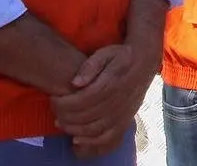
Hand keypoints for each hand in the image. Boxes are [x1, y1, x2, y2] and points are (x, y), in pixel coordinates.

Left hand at [52, 41, 158, 156]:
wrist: (144, 63)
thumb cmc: (120, 57)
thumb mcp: (105, 53)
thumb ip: (89, 66)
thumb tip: (75, 83)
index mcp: (110, 84)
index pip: (81, 100)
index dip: (63, 103)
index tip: (53, 99)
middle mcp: (116, 102)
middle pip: (84, 116)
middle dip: (64, 116)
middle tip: (54, 110)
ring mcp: (122, 114)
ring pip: (93, 129)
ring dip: (73, 129)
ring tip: (60, 122)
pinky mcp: (125, 122)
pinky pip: (106, 138)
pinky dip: (90, 142)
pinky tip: (77, 138)